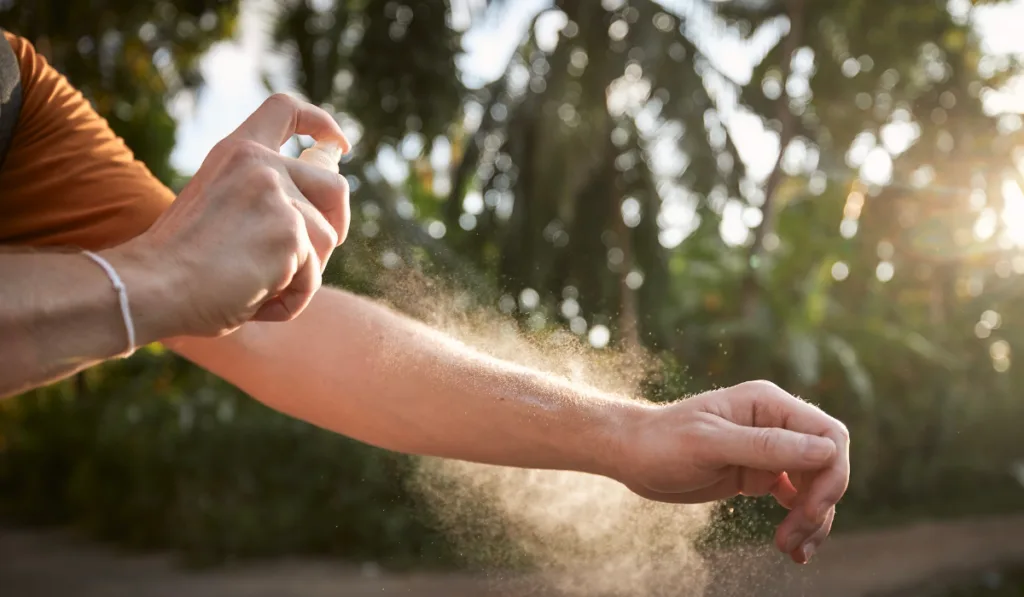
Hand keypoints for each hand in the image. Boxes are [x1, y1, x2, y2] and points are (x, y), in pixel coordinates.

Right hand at [108, 94, 350, 338]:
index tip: (336, 144)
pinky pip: (312, 278)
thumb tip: (315, 217)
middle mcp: (261, 165)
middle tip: (319, 252)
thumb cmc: (177, 263)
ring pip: (326, 242)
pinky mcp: (291, 234)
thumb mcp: (217, 208)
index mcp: (237, 152)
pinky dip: (289, 300)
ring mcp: (279, 197)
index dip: (321, 124)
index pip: (285, 110)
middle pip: (335, 186)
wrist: (151, 286)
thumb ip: (258, 199)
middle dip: (338, 222)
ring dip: (300, 275)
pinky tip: (252, 301)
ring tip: (253, 287)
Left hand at [616, 380, 849, 563]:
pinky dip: (800, 523)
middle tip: (795, 539)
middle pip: (827, 464)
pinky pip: (796, 498)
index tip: (810, 511)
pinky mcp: (760, 474)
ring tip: (793, 551)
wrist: (631, 455)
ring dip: (812, 520)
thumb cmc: (662, 442)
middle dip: (819, 504)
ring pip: (815, 486)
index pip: (828, 435)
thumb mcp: (709, 443)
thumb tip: (826, 452)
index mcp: (769, 404)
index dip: (832, 474)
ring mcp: (770, 450)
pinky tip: (793, 548)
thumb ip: (765, 446)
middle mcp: (776, 424)